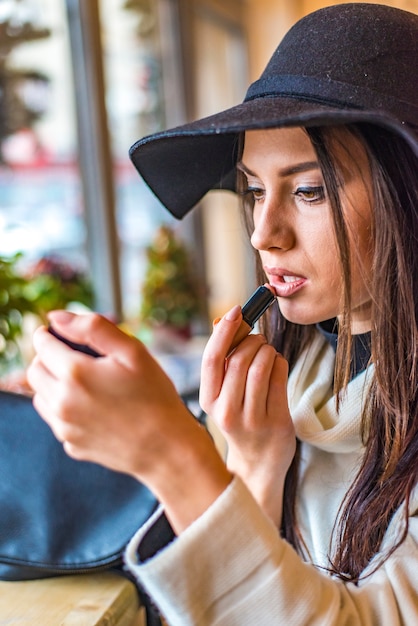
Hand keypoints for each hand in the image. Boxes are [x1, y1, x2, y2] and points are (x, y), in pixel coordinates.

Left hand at [27, 310, 231, 532]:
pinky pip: (56, 420)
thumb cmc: (155, 396)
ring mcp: (64, 427)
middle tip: (76, 357)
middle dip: (48, 358)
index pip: (42, 344)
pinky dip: (64, 408)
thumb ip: (92, 328)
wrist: (167, 448)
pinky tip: (93, 406)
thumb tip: (56, 317)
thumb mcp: (132, 351)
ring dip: (53, 383)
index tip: (62, 334)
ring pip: (40, 396)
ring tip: (84, 382)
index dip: (50, 334)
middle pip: (34, 370)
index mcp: (75, 373)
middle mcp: (62, 402)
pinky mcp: (71, 444)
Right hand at [199, 305, 295, 524]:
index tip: (237, 310)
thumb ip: (223, 361)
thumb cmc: (240, 419)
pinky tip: (277, 366)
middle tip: (258, 339)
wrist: (258, 465)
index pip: (212, 359)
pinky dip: (280, 362)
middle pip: (239, 359)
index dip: (224, 331)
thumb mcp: (223, 395)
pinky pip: (280, 377)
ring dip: (268, 350)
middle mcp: (226, 412)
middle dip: (252, 340)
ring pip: (261, 366)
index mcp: (208, 401)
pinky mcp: (276, 421)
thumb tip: (224, 320)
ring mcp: (252, 419)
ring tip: (267, 353)